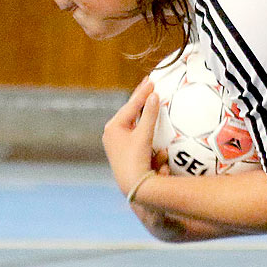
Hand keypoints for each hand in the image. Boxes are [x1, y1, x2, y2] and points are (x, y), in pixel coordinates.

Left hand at [103, 79, 158, 196]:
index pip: (131, 104)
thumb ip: (149, 115)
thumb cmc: (136, 160)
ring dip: (141, 108)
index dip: (143, 92)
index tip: (152, 79)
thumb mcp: (144, 136)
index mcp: (113, 126)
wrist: (132, 186)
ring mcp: (117, 141)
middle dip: (140, 97)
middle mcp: (112, 132)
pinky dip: (142, 123)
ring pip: (132, 119)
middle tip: (149, 82)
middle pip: (129, 110)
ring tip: (148, 95)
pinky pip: (135, 131)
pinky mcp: (123, 149)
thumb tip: (154, 95)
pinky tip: (148, 116)